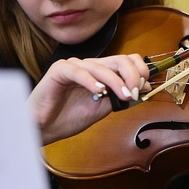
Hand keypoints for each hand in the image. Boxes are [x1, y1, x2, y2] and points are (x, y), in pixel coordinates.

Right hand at [28, 54, 150, 144]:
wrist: (44, 128)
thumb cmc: (69, 117)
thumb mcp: (103, 108)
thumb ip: (120, 97)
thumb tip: (144, 88)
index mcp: (101, 72)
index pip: (127, 60)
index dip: (139, 71)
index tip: (144, 87)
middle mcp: (90, 66)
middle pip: (119, 60)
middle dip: (132, 76)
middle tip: (134, 94)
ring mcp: (75, 66)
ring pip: (102, 66)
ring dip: (117, 82)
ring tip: (123, 97)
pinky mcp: (59, 70)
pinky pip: (78, 71)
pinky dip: (92, 81)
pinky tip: (99, 92)